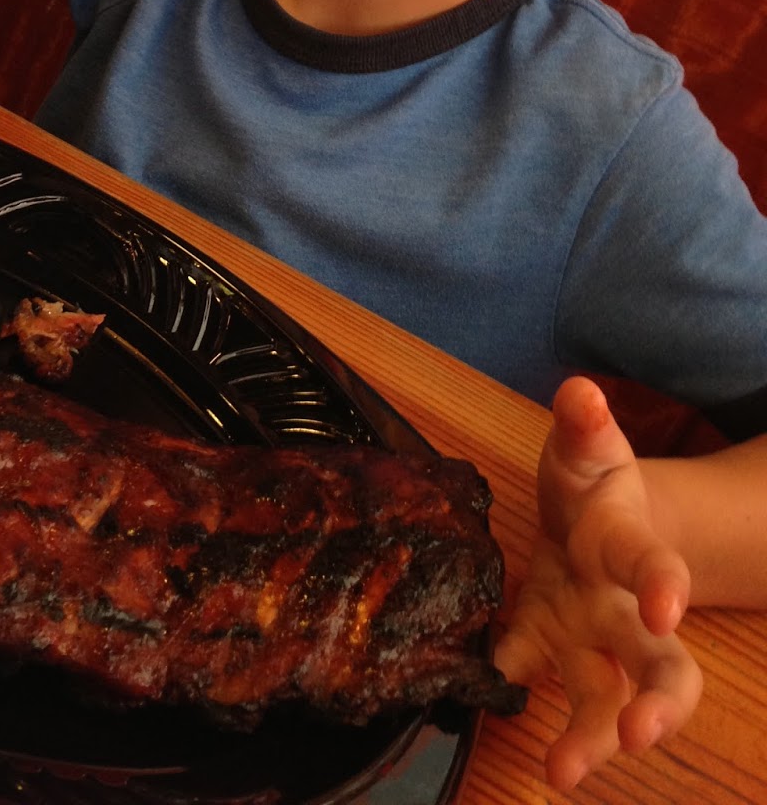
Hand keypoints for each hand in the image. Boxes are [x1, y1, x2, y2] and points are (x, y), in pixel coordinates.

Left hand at [495, 377, 701, 791]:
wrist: (588, 516)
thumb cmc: (593, 483)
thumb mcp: (588, 448)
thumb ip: (584, 424)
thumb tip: (579, 390)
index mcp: (632, 550)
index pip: (656, 568)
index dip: (664, 585)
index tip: (665, 609)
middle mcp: (621, 607)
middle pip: (659, 664)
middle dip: (657, 702)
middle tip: (640, 733)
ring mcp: (587, 635)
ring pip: (605, 696)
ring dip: (591, 735)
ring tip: (563, 772)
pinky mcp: (545, 643)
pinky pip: (531, 672)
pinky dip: (511, 686)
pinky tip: (491, 700)